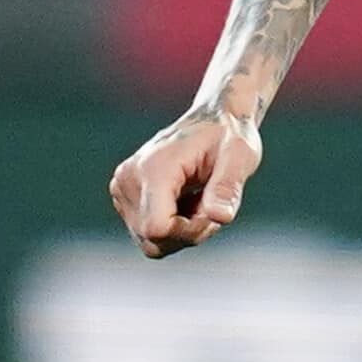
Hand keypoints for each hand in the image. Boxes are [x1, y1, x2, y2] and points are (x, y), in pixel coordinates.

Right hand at [109, 107, 261, 257]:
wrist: (213, 120)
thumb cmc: (229, 137)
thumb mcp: (240, 157)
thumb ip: (227, 188)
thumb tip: (220, 217)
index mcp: (153, 168)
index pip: (157, 229)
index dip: (191, 231)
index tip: (212, 209)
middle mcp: (128, 180)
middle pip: (154, 239)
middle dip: (190, 232)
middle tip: (212, 203)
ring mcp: (122, 190)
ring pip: (151, 242)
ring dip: (183, 231)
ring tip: (201, 200)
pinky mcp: (125, 199)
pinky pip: (149, 235)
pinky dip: (174, 228)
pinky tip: (189, 202)